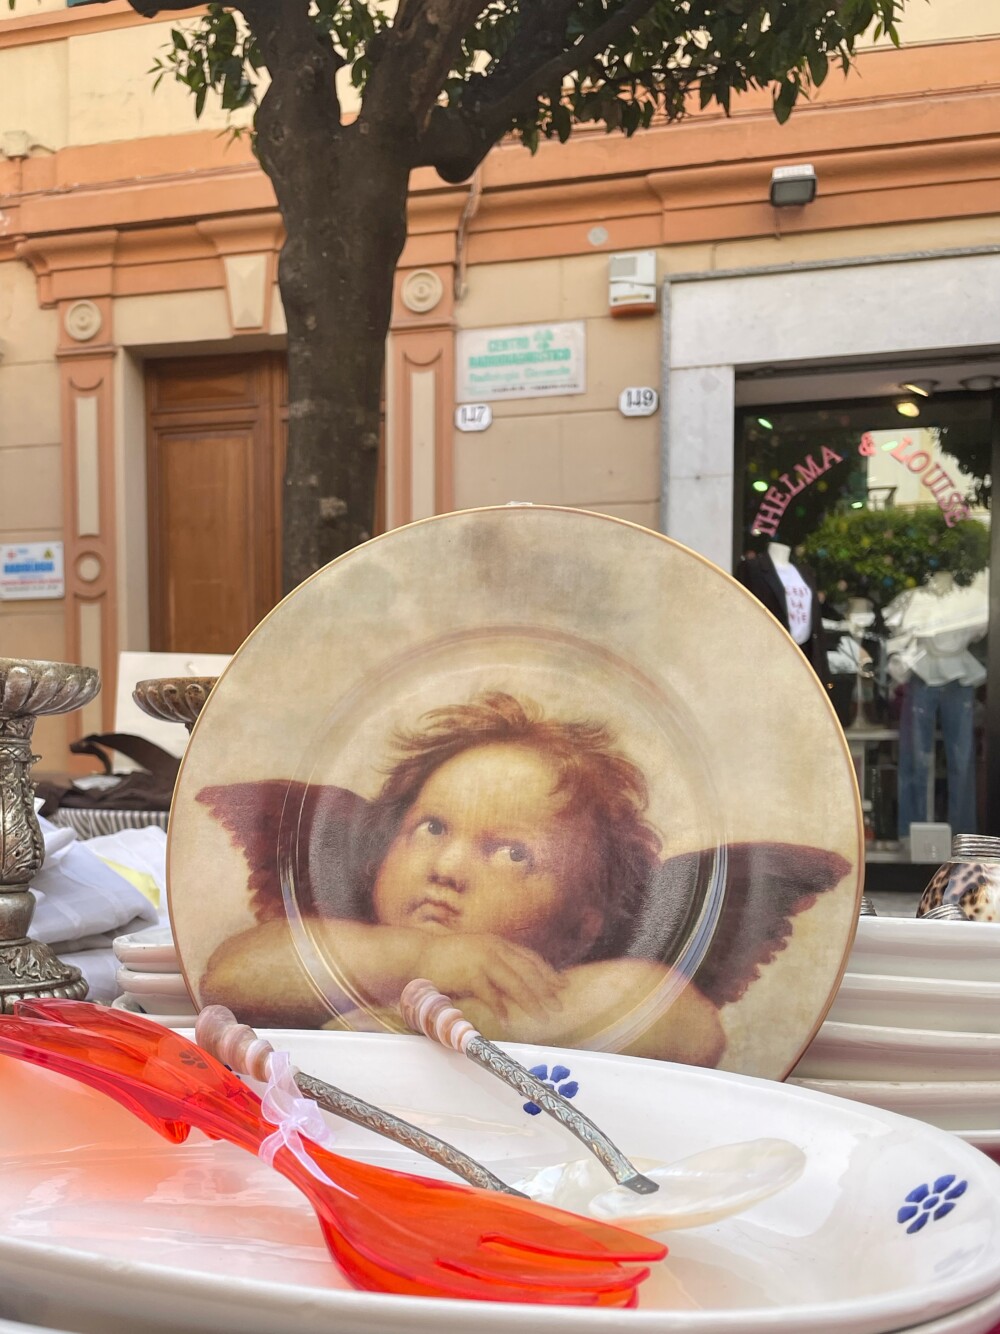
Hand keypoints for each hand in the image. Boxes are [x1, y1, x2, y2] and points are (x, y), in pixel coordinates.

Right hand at [415, 933, 565, 1019]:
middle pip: (527, 970)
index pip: (530, 958)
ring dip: (530, 1000)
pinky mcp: (468, 973)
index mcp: (497, 943)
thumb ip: (496, 963)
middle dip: (546, 989)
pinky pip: (489, 993)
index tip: (562, 985)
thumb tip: (516, 981)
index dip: (548, 972)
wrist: (419, 953)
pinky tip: (508, 1020)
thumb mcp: (477, 953)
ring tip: (542, 1015)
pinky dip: (500, 1007)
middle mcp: (493, 948)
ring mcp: (481, 959)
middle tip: (559, 1005)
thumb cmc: (448, 958)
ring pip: (514, 982)